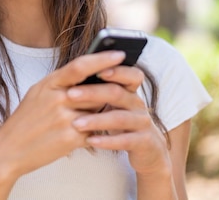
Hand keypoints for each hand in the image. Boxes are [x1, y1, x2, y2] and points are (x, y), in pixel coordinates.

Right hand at [0, 50, 127, 179]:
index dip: (102, 59)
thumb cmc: (26, 119)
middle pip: (95, 90)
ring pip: (97, 112)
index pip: (80, 66)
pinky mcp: (70, 139)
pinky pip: (94, 132)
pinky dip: (95, 132)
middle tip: (117, 91)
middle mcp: (57, 99)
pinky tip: (88, 134)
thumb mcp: (38, 93)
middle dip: (105, 94)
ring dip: (100, 114)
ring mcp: (64, 119)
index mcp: (49, 83)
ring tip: (91, 117)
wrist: (8, 150)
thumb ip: (62, 83)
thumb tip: (89, 73)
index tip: (120, 54)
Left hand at [67, 60, 171, 175]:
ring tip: (76, 123)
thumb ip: (100, 90)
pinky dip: (107, 141)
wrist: (148, 149)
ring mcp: (142, 123)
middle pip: (117, 93)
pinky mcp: (144, 142)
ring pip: (120, 118)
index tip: (95, 70)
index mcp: (130, 91)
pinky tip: (91, 141)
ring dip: (96, 120)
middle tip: (70, 94)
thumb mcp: (115, 104)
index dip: (116, 71)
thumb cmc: (122, 121)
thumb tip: (74, 73)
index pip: (129, 74)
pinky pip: (125, 141)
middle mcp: (137, 104)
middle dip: (92, 92)